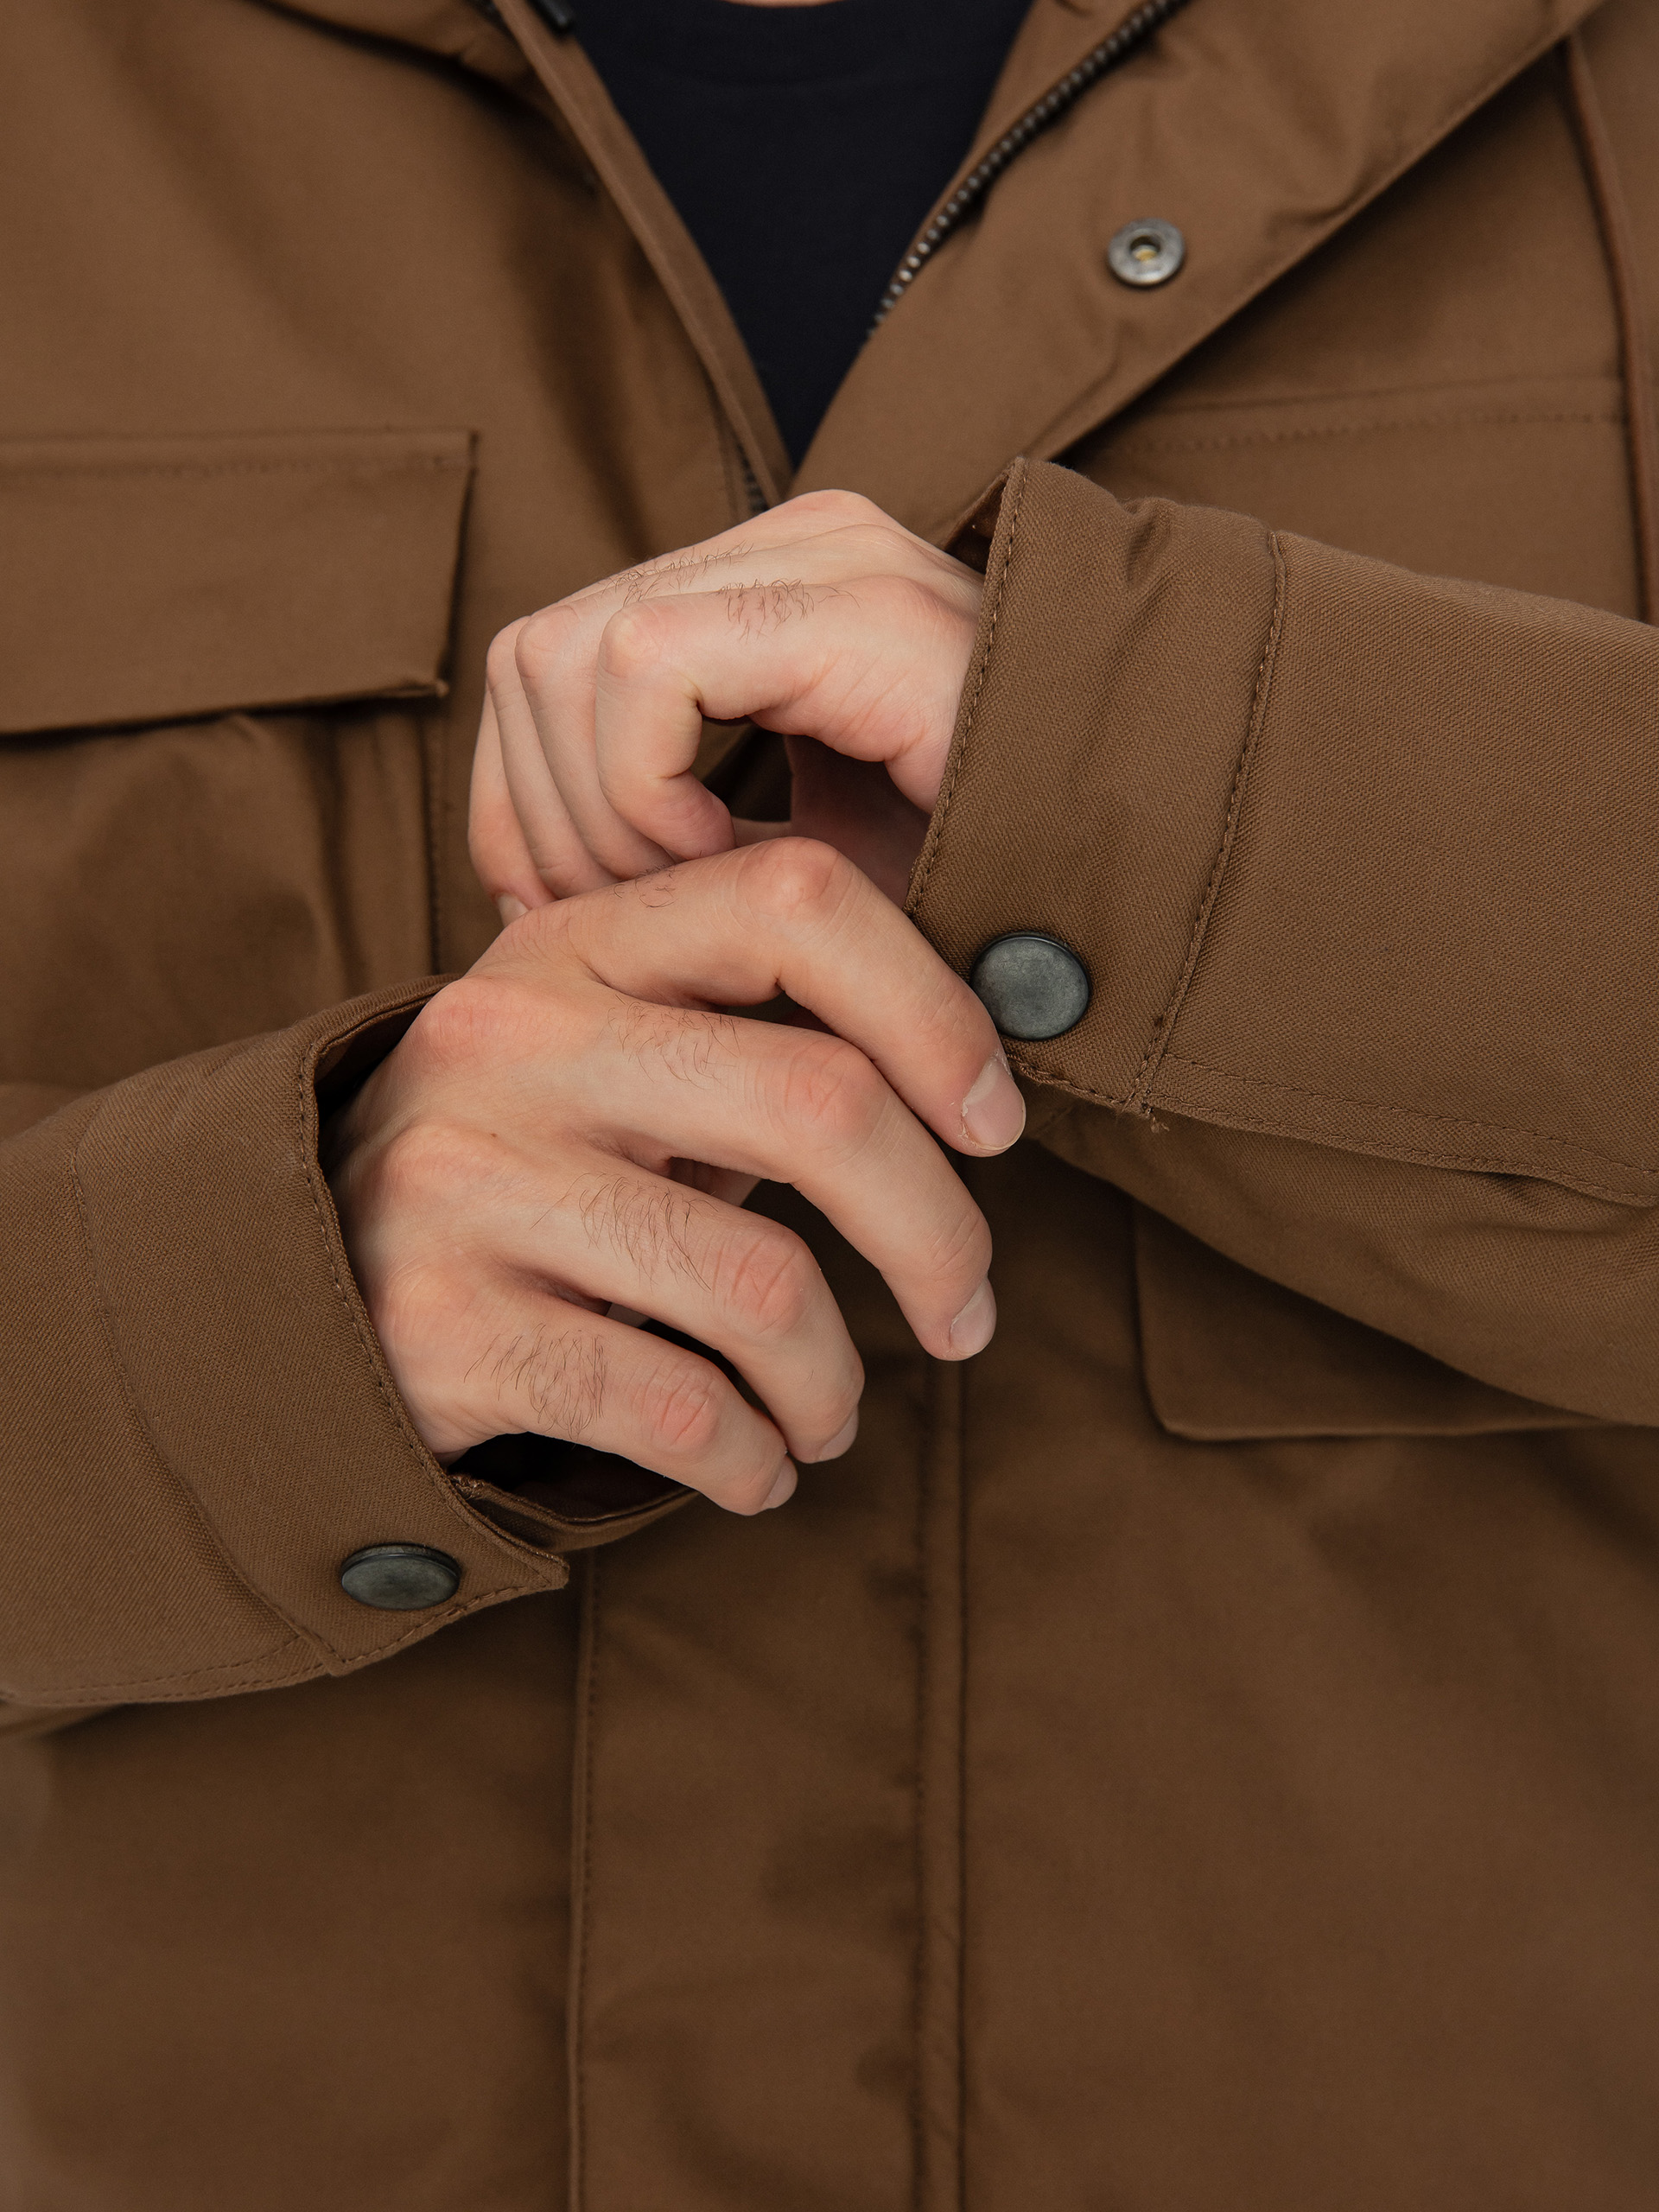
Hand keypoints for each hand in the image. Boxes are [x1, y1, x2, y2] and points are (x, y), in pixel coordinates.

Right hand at [324, 841, 1024, 1513]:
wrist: (288, 1288)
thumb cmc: (513, 1165)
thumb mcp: (594, 1051)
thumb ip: (741, 1032)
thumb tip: (974, 1083)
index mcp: (576, 942)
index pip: (795, 901)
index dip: (936, 1009)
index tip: (996, 1122)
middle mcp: (514, 1040)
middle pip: (818, 1104)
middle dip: (938, 1234)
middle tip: (966, 1312)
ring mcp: (470, 1184)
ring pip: (762, 1289)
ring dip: (834, 1382)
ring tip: (830, 1415)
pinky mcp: (445, 1329)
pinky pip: (678, 1410)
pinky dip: (750, 1460)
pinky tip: (754, 1468)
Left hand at [469, 490, 981, 910]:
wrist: (1150, 882)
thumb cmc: (989, 892)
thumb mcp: (797, 861)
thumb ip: (670, 833)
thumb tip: (514, 870)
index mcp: (768, 597)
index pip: (547, 659)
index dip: (522, 801)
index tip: (573, 917)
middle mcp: (786, 549)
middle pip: (533, 656)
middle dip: (542, 818)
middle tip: (625, 924)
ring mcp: (822, 558)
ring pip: (562, 654)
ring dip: (598, 815)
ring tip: (698, 898)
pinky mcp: (851, 601)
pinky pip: (643, 665)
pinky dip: (647, 789)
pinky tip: (732, 865)